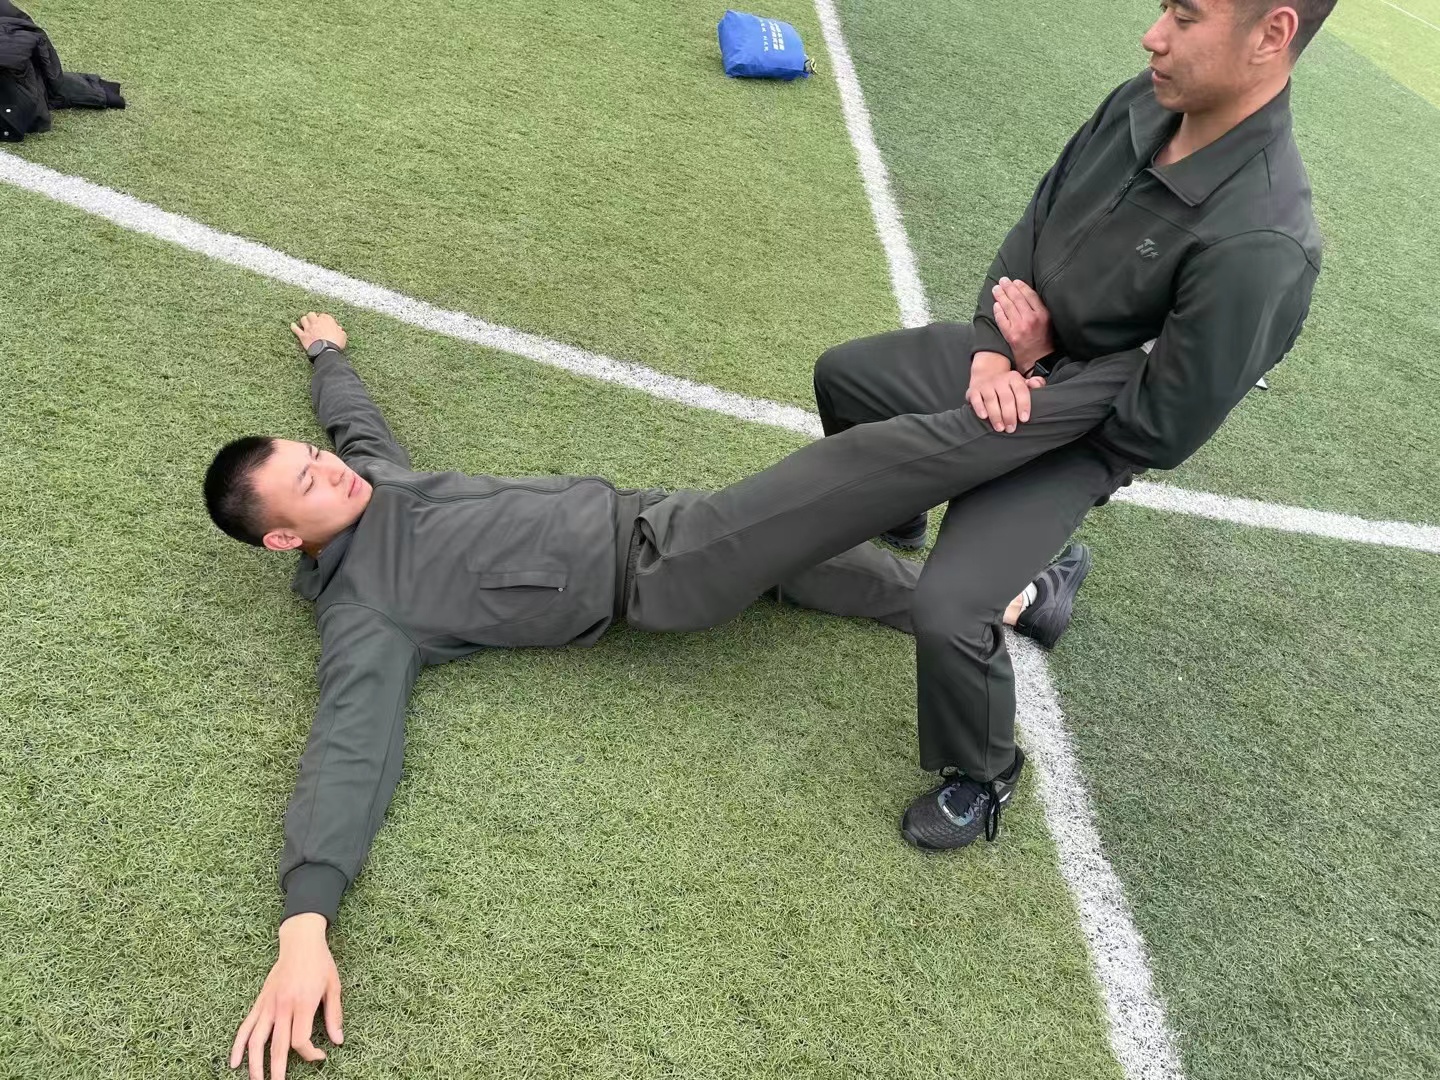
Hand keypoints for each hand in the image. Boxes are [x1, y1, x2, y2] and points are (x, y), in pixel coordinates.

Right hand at [230, 913, 342, 1079]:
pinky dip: (237, 1045)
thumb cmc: (320, 963)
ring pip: (256, 1040)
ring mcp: (268, 1005)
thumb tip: (338, 1041)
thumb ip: (334, 1015)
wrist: (300, 941)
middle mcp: (282, 1006)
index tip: (320, 1056)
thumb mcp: (334, 987)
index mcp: (303, 1003)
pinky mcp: (260, 1002)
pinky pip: (245, 1026)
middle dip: (277, 1071)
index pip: (300, 1040)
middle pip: (277, 1046)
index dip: (310, 1054)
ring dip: (255, 1064)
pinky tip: (234, 1062)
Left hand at [290, 312, 347, 352]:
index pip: (323, 315)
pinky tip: (293, 325)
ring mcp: (308, 328)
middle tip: (313, 320)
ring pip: (303, 319)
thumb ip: (340, 331)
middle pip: (311, 314)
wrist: (326, 351)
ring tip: (305, 322)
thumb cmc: (336, 343)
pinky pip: (296, 329)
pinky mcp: (303, 335)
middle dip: (312, 317)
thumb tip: (339, 329)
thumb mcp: (342, 336)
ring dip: (304, 320)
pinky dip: (294, 327)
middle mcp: (316, 321)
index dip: (323, 319)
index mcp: (326, 320)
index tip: (324, 322)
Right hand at [967, 350, 1046, 432]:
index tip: (1024, 419)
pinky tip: (984, 416)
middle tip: (1011, 428)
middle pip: (1006, 398)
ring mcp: (986, 385)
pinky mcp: (973, 391)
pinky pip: (975, 399)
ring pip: (991, 400)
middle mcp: (1000, 380)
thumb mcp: (1022, 382)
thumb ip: (1034, 384)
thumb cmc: (1007, 384)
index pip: (1021, 391)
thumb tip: (1037, 384)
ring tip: (1000, 428)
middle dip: (1009, 415)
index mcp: (1014, 378)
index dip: (1023, 405)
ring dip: (996, 415)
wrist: (986, 373)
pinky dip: (979, 408)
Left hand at [991, 277, 1053, 372]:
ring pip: (1008, 306)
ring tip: (996, 289)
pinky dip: (998, 310)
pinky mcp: (1011, 335)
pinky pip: (1001, 319)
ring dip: (1000, 295)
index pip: (1030, 295)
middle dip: (1008, 287)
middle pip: (1017, 298)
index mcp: (1043, 314)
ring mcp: (1019, 327)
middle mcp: (1031, 319)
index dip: (1021, 286)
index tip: (1015, 281)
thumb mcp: (1048, 321)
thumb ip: (1039, 308)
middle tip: (1002, 280)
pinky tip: (995, 304)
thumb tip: (1025, 293)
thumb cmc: (1044, 340)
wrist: (1038, 360)